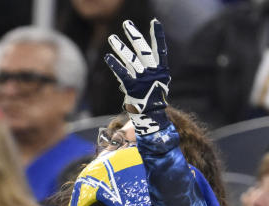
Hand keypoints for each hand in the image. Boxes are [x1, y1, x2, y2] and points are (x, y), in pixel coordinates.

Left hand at [105, 19, 169, 135]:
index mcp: (161, 71)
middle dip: (134, 36)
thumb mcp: (152, 84)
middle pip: (143, 50)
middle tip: (126, 24)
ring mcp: (142, 80)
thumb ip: (142, 72)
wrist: (152, 119)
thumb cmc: (152, 101)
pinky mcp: (132, 88)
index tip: (154, 22)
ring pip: (130, 60)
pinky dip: (115, 64)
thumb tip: (127, 62)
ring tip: (112, 38)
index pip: (160, 50)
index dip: (158, 36)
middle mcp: (152, 73)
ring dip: (120, 48)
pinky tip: (107, 56)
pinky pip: (122, 73)